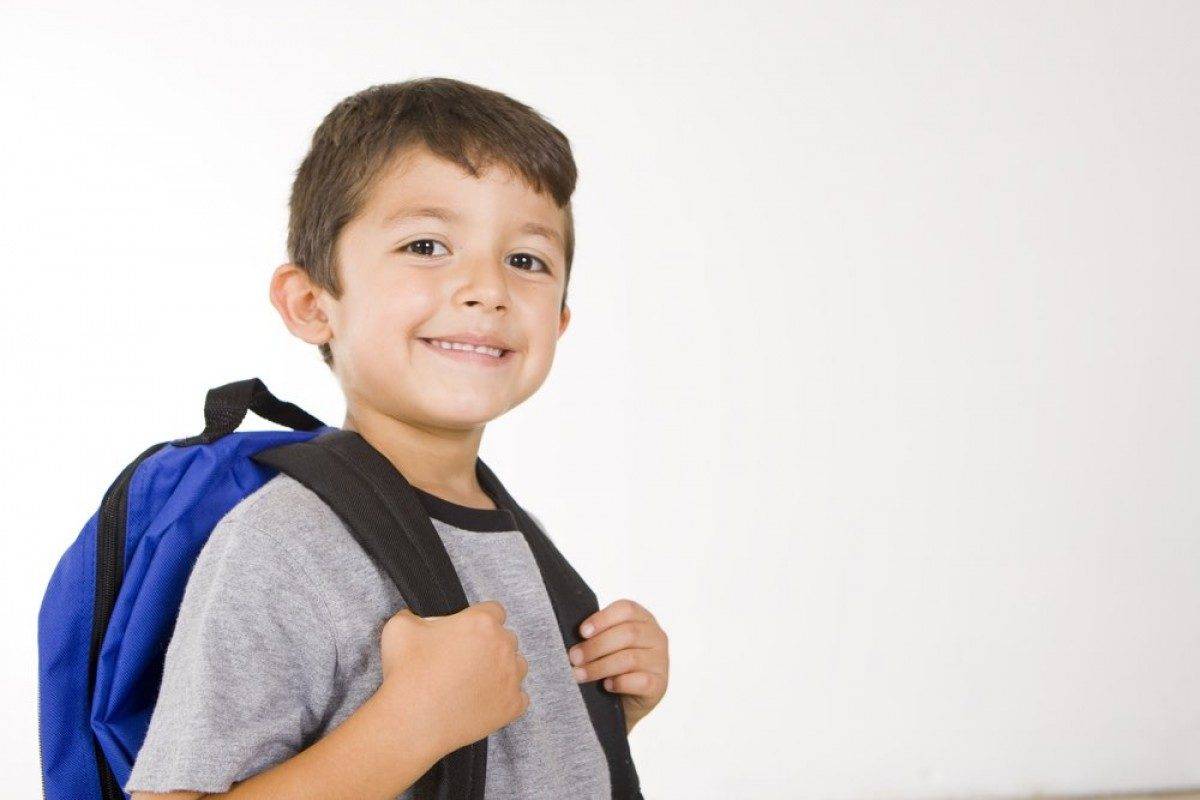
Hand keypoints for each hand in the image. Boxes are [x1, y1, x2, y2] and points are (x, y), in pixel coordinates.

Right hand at [378, 601, 529, 755]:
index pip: (494, 610)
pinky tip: (485, 700)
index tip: (467, 633)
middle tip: (465, 660)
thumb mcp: (400, 627)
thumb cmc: (407, 673)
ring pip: (517, 665)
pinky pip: (519, 697)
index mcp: (482, 622)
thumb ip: (415, 615)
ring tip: (476, 681)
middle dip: (489, 645)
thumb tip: (418, 620)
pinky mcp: (512, 706)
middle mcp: (503, 646)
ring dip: (502, 669)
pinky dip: (505, 698)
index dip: (479, 620)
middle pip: (506, 638)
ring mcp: (511, 678)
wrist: (411, 722)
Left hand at [567, 598, 668, 734]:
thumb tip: (569, 637)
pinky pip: (640, 681)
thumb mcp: (607, 645)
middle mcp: (656, 636)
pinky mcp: (660, 684)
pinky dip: (620, 683)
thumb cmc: (612, 666)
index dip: (602, 619)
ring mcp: (660, 661)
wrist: (625, 702)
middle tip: (574, 657)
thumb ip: (597, 635)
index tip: (581, 632)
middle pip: (628, 633)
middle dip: (596, 646)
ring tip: (579, 675)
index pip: (626, 609)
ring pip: (630, 658)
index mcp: (643, 619)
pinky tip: (607, 686)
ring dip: (599, 667)